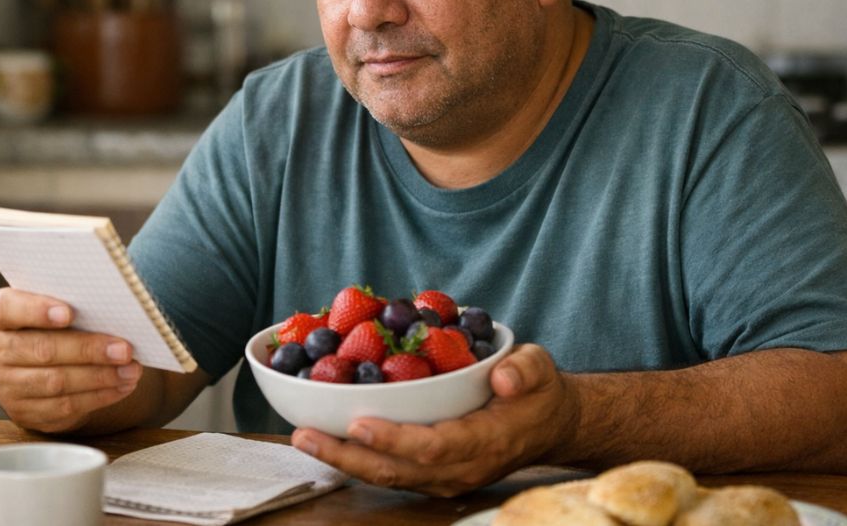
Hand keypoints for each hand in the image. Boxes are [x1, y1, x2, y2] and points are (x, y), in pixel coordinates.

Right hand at [0, 287, 142, 432]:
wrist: (36, 360)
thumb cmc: (49, 322)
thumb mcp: (48, 304)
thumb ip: (68, 302)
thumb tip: (113, 307)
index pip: (7, 308)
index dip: (36, 310)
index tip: (70, 313)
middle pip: (41, 350)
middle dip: (88, 350)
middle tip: (124, 349)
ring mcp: (4, 385)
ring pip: (55, 382)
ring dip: (100, 377)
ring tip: (131, 369)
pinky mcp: (23, 412)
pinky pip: (64, 407)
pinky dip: (99, 396)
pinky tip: (122, 386)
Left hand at [290, 344, 578, 496]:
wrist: (544, 424)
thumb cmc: (535, 392)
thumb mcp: (538, 370)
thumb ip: (524, 371)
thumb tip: (504, 379)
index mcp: (485, 442)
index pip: (434, 447)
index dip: (394, 439)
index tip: (359, 423)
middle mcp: (459, 469)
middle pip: (397, 470)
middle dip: (347, 455)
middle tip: (305, 435)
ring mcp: (442, 478)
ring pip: (386, 476)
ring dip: (342, 459)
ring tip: (302, 438)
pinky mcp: (429, 474)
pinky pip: (387, 471)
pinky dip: (354, 457)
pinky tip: (324, 438)